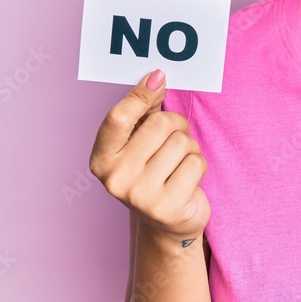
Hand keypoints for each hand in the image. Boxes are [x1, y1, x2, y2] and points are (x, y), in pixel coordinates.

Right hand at [89, 69, 210, 241]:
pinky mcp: (167, 207)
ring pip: (182, 142)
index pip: (119, 117)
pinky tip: (188, 180)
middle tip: (175, 137)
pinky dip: (199, 165)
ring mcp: (140, 196)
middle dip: (176, 124)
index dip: (141, 94)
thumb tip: (156, 78)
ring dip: (189, 147)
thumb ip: (143, 111)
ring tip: (179, 163)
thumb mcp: (139, 142)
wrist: (166, 223)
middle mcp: (115, 179)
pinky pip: (196, 163)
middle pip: (160, 124)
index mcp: (102, 159)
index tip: (159, 77)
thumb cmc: (153, 171)